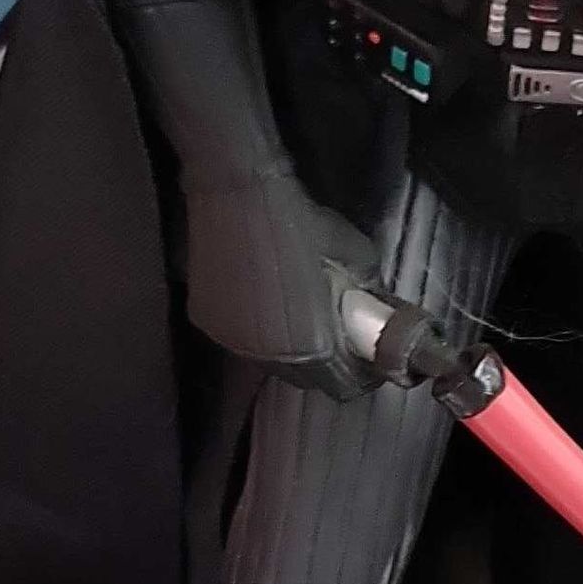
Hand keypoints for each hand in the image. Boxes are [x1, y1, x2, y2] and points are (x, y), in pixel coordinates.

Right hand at [184, 167, 382, 400]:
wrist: (238, 196)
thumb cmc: (301, 223)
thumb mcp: (355, 251)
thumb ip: (368, 285)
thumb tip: (374, 300)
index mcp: (312, 346)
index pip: (343, 386)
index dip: (361, 376)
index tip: (369, 357)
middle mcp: (271, 357)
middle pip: (307, 379)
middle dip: (327, 363)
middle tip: (339, 335)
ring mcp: (234, 341)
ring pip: (272, 361)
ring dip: (292, 349)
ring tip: (301, 318)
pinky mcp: (208, 322)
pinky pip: (243, 339)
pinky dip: (260, 330)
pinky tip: (266, 303)